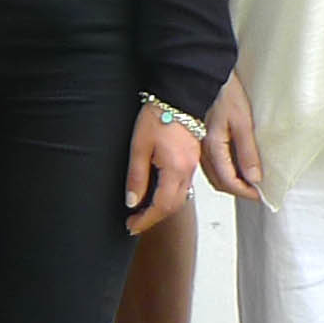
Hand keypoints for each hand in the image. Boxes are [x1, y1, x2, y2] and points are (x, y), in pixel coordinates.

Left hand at [124, 109, 201, 235]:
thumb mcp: (139, 147)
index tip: (131, 226)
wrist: (177, 96)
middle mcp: (188, 171)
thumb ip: (136, 177)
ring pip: (180, 197)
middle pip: (174, 206)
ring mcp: (192, 165)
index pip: (162, 206)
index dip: (146, 220)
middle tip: (134, 222)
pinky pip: (183, 185)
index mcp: (176, 169)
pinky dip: (170, 196)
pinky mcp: (192, 159)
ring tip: (143, 212)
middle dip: (154, 218)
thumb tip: (132, 201)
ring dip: (162, 208)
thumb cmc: (158, 116)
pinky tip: (157, 194)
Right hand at [200, 76, 264, 202]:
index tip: (260, 195)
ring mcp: (197, 144)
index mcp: (213, 147)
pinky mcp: (197, 138)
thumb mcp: (242, 121)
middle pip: (219, 182)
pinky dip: (221, 169)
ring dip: (229, 181)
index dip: (246, 192)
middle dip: (238, 190)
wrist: (202, 72)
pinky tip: (232, 163)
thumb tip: (255, 176)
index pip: (229, 181)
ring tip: (246, 179)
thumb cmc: (222, 91)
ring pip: (212, 174)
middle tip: (255, 190)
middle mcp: (201, 150)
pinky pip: (208, 162)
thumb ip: (247, 151)